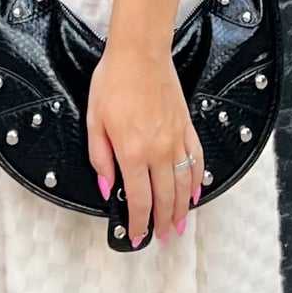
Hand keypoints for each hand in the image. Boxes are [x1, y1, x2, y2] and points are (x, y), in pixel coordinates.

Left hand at [86, 39, 202, 248]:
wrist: (140, 53)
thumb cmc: (114, 82)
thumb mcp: (94, 121)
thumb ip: (100, 158)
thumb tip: (107, 188)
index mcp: (133, 152)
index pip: (139, 200)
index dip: (138, 224)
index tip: (136, 237)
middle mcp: (159, 151)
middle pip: (165, 198)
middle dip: (163, 223)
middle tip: (162, 239)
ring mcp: (176, 140)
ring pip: (184, 184)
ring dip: (182, 209)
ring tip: (179, 225)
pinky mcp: (186, 127)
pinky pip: (196, 160)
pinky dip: (196, 181)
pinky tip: (194, 193)